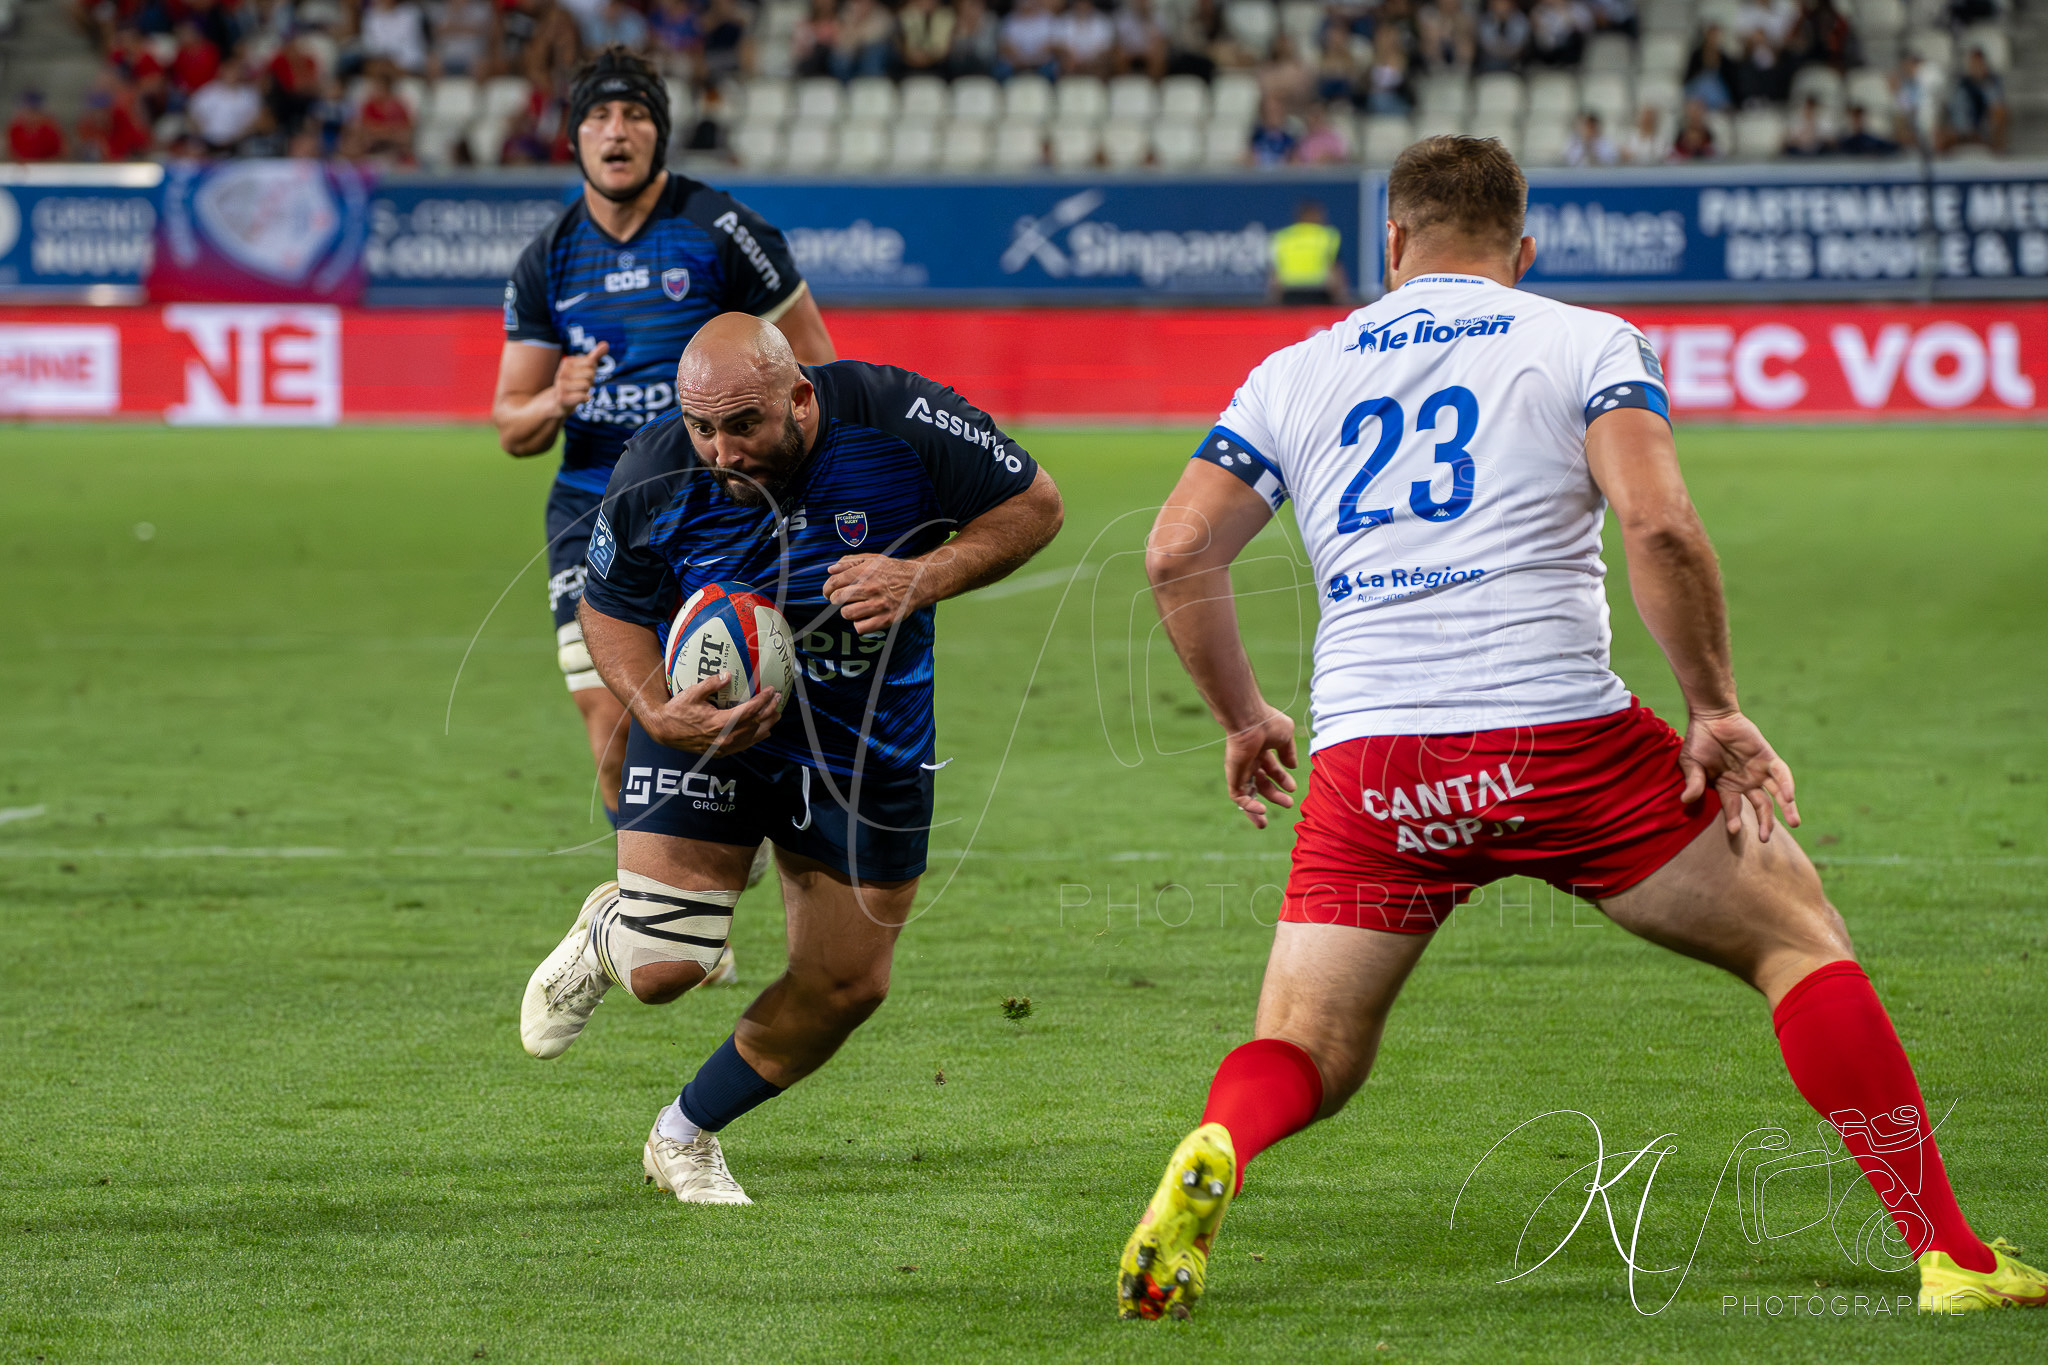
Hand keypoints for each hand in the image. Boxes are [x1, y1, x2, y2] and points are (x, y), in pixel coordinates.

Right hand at [553, 340, 607, 415]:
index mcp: (567, 362)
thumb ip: (595, 356)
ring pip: (587, 385)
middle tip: (581, 385)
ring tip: (578, 391)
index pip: (591, 363)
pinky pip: (583, 396)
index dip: (592, 371)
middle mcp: (562, 372)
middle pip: (590, 374)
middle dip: (590, 381)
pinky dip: (584, 398)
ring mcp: (561, 385)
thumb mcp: (584, 368)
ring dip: (586, 390)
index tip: (583, 375)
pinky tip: (578, 398)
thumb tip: (606, 344)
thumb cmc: (575, 383)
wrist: (558, 401)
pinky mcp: (562, 398)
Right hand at [642, 671, 779, 755]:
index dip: (763, 700)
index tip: (771, 690)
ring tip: (776, 714)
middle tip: (778, 699)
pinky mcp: (719, 752)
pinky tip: (763, 732)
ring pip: (752, 737)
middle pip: (755, 724)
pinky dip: (755, 738)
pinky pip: (743, 746)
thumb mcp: (692, 693)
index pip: (749, 711)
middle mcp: (724, 737)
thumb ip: (711, 684)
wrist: (664, 731)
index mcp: (720, 723)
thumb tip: (728, 675)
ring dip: (766, 725)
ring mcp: (723, 747)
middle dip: (770, 711)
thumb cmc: (677, 710)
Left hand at [824, 553, 931, 632]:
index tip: (828, 593)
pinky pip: (861, 628)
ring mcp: (878, 604)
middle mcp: (870, 588)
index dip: (827, 589)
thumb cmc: (893, 570)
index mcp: (865, 572)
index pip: (834, 582)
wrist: (919, 582)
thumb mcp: (872, 559)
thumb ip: (850, 562)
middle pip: (838, 598)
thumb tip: (831, 570)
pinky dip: (859, 624)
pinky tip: (864, 618)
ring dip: (848, 612)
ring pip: (847, 614)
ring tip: (854, 608)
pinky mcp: (886, 619)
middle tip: (841, 600)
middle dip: (835, 600)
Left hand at [1223, 705, 1297, 828]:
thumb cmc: (1267, 723)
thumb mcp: (1285, 736)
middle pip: (1261, 784)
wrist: (1249, 720)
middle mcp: (1249, 761)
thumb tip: (1292, 767)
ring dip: (1255, 810)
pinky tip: (1261, 810)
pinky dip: (1248, 806)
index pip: (1271, 769)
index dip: (1282, 779)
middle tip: (1288, 804)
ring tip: (1263, 824)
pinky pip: (1238, 796)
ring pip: (1246, 795)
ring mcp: (1240, 769)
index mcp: (1261, 750)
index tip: (1293, 788)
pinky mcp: (1233, 776)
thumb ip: (1288, 752)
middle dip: (1274, 795)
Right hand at [1679, 709, 1798, 840]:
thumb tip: (1687, 800)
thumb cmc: (1699, 740)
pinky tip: (1789, 797)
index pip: (1734, 808)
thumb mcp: (1691, 763)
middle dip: (1765, 823)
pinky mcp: (1768, 758)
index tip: (1733, 830)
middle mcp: (1746, 782)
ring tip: (1795, 823)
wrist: (1712, 715)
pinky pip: (1781, 774)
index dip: (1734, 819)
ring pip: (1776, 794)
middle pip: (1761, 806)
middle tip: (1764, 838)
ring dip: (1786, 808)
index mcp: (1727, 787)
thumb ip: (1694, 782)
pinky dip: (1786, 785)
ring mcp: (1758, 771)